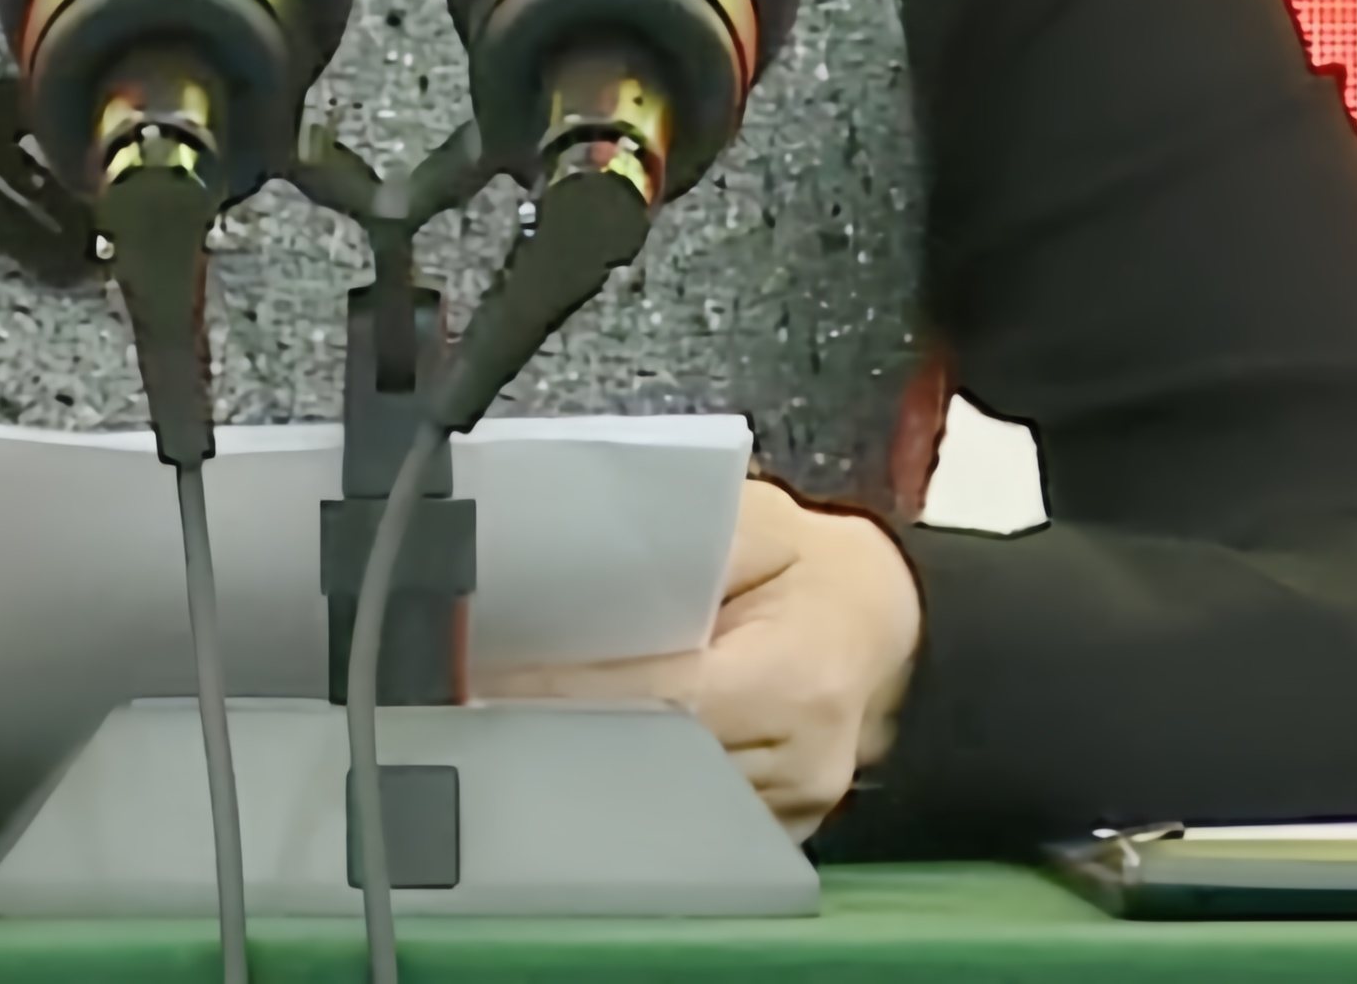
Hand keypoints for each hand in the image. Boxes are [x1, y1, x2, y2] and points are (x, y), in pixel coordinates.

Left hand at [469, 474, 920, 838]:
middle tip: (477, 703)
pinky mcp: (781, 834)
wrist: (879, 623)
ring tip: (512, 728)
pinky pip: (691, 825)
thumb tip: (583, 568)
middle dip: (563, 732)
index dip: (565, 690)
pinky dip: (633, 793)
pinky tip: (582, 760)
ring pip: (665, 804)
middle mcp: (799, 759)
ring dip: (589, 769)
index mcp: (794, 676)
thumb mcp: (756, 521)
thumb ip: (681, 542)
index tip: (486, 679)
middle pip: (653, 761)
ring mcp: (793, 810)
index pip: (657, 696)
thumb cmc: (809, 568)